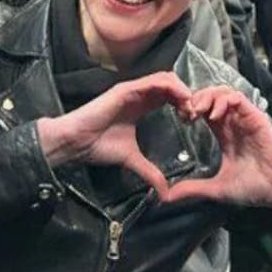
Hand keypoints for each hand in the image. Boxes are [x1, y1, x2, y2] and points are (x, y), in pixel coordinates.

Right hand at [36, 72, 191, 195]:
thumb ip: (150, 172)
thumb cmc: (98, 146)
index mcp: (140, 106)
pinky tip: (182, 99)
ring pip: (166, 78)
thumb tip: (164, 193)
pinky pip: (154, 81)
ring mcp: (132, 89)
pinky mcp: (126, 89)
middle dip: (187, 96)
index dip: (184, 104)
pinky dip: (172, 87)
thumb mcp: (132, 159)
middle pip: (171, 85)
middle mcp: (138, 94)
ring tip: (191, 107)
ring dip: (183, 90)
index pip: (169, 96)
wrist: (76, 142)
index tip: (192, 121)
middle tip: (195, 114)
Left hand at [165, 86, 271, 234]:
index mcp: (224, 134)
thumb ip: (193, 189)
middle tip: (185, 113)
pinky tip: (213, 116)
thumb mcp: (217, 188)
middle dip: (195, 99)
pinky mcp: (255, 117)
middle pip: (211, 96)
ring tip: (196, 111)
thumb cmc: (253, 188)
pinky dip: (223, 101)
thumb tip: (167, 198)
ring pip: (223, 92)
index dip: (189, 109)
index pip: (204, 110)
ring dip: (207, 96)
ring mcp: (244, 118)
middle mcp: (233, 123)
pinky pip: (238, 98)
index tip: (181, 120)